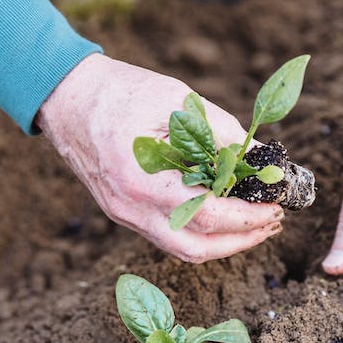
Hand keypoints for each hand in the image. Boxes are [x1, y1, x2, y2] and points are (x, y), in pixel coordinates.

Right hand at [36, 54, 282, 262]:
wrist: (67, 100)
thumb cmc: (119, 93)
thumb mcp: (175, 100)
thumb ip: (220, 133)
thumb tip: (260, 160)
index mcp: (140, 179)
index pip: (205, 215)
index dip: (246, 218)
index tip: (275, 207)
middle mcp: (130, 208)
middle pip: (194, 248)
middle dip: (240, 241)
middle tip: (271, 222)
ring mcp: (125, 216)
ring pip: (181, 249)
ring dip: (223, 243)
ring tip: (255, 224)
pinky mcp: (125, 214)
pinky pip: (168, 236)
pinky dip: (202, 232)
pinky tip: (223, 215)